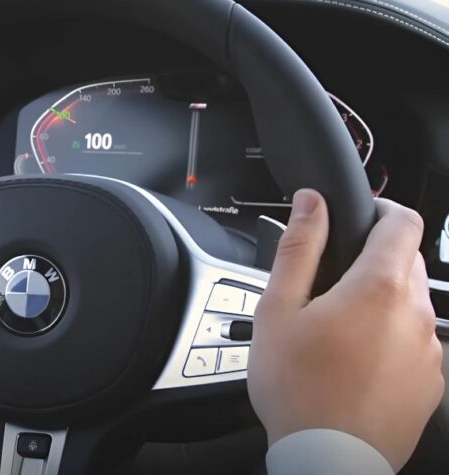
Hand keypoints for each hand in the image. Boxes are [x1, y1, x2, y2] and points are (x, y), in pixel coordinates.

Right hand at [248, 189, 443, 471]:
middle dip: (374, 259)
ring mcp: (429, 350)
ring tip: (337, 331)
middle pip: (407, 261)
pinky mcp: (431, 381)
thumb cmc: (298, 388)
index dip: (380, 210)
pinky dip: (390, 338)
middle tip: (330, 285)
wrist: (327, 458)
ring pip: (411, 303)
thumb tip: (311, 203)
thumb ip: (299, 247)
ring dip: (381, 301)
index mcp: (380, 287)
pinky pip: (414, 341)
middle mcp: (416, 314)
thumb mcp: (278, 309)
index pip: (403, 221)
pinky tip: (354, 361)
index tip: (358, 219)